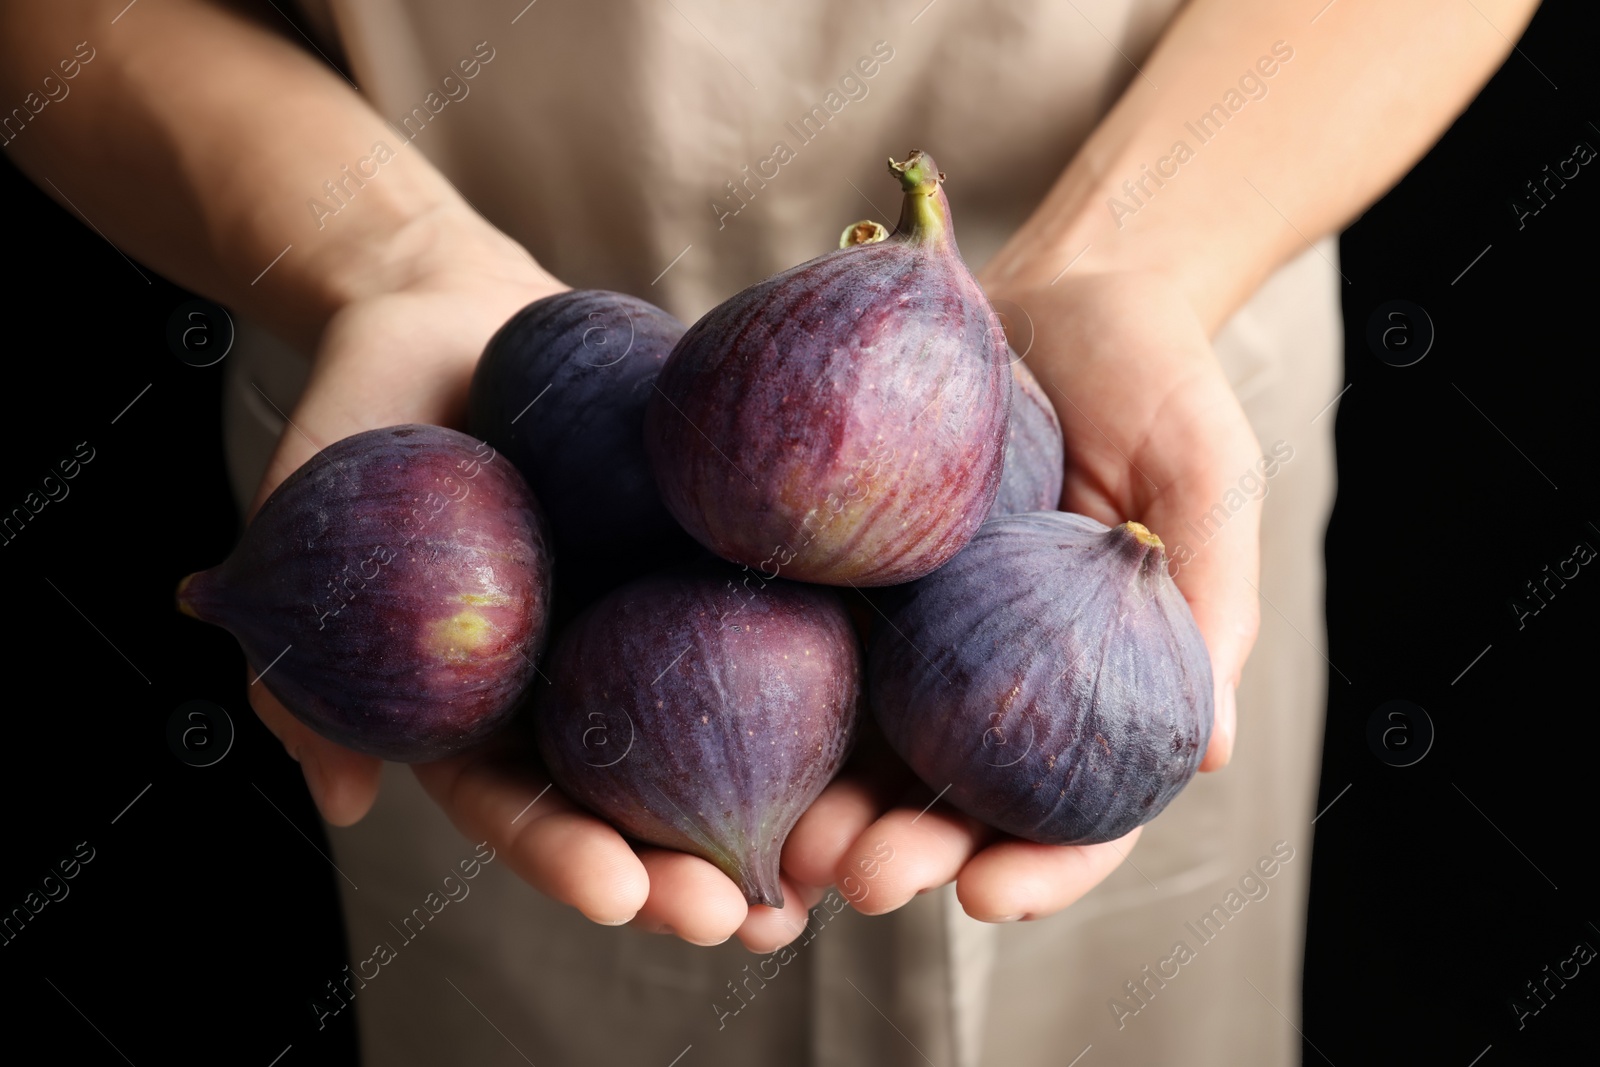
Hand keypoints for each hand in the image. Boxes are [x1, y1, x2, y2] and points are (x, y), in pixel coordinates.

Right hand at [246, 211, 818, 949]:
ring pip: (723, 730)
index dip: (568, 857)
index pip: (523, 803)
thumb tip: (339, 800)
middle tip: (747, 916)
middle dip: (692, 866)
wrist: (448, 304)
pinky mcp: (716, 549)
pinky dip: (833, 668)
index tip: (619, 895)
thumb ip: (301, 654)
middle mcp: (581, 675)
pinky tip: (887, 715)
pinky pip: (778, 607)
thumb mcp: (301, 523)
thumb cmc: (362, 413)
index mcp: (489, 701)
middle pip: (639, 796)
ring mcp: (652, 615)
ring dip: (782, 805)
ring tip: (837, 862)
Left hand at [780, 269, 1262, 924]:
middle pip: (957, 803)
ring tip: (789, 841)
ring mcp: (918, 631)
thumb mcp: (1206, 474)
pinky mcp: (852, 572)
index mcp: (1096, 679)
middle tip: (863, 878)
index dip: (1042, 868)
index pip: (1079, 809)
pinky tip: (729, 729)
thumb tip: (1205, 751)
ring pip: (871, 748)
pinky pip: (809, 642)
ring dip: (831, 811)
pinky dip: (774, 699)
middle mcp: (1001, 676)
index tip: (991, 895)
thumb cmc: (1155, 375)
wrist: (1061, 281)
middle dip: (912, 856)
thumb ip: (1211, 599)